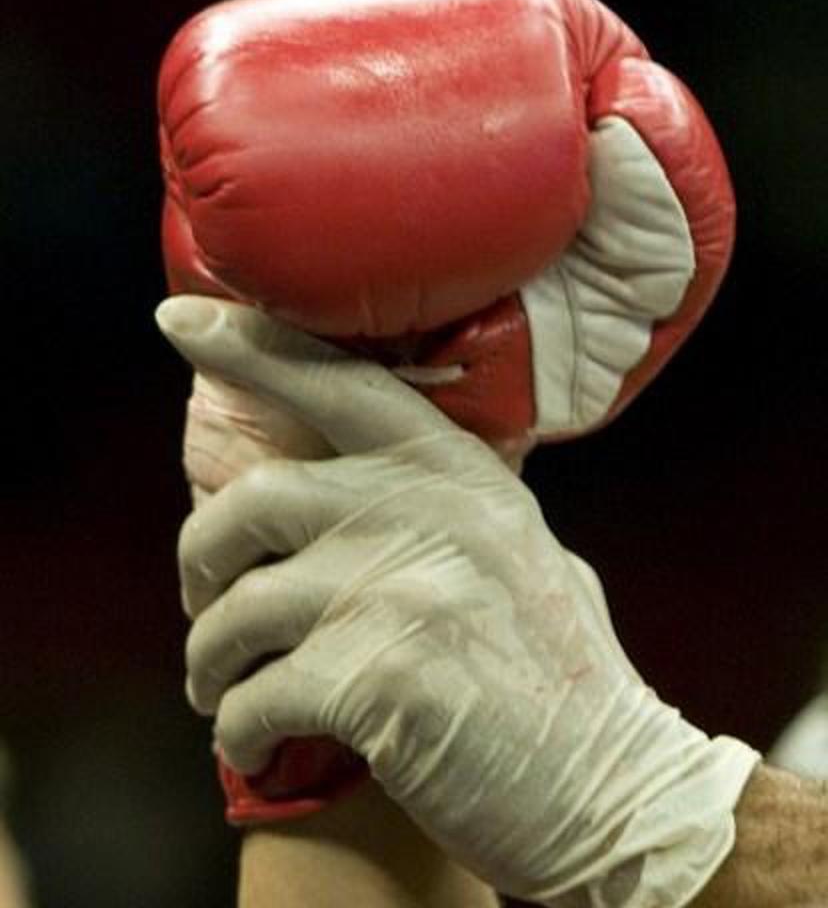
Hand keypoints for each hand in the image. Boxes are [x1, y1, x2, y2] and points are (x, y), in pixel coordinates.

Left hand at [157, 295, 758, 905]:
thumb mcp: (511, 547)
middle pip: (252, 500)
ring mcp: (400, 591)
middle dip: (200, 557)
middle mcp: (424, 510)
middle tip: (199, 599)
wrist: (614, 785)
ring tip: (216, 689)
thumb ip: (435, 503)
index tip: (181, 320)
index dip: (250, 346)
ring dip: (209, 660)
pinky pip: (255, 696)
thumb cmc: (553, 669)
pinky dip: (238, 727)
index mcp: (456, 470)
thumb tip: (338, 481)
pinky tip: (255, 741)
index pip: (336, 383)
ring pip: (238, 610)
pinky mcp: (378, 680)